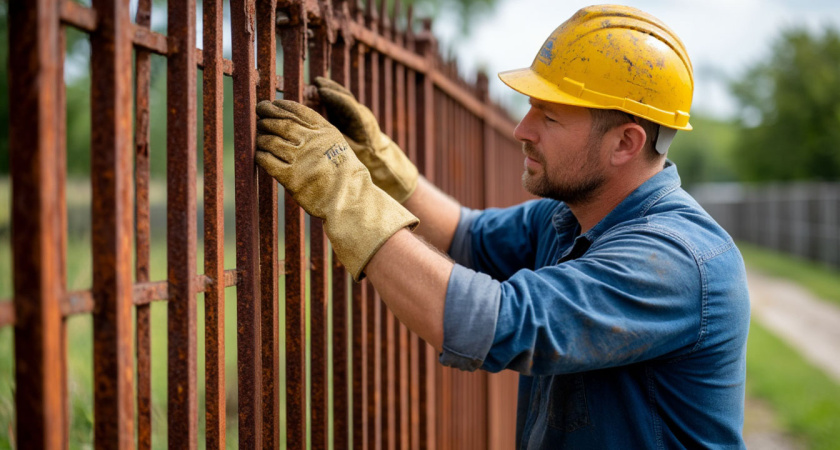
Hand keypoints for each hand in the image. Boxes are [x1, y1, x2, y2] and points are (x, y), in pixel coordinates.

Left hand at [255, 99, 417, 279]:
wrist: (350, 199)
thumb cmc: (345, 175)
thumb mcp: (338, 146)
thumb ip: (319, 133)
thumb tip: (295, 122)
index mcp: (325, 131)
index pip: (298, 111)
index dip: (281, 105)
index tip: (271, 103)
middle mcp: (312, 141)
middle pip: (281, 123)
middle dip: (266, 116)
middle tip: (259, 116)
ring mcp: (300, 159)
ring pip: (270, 140)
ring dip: (261, 137)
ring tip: (259, 137)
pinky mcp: (290, 178)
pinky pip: (266, 161)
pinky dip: (260, 155)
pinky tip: (259, 154)